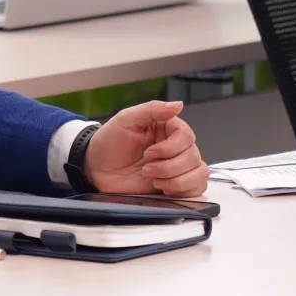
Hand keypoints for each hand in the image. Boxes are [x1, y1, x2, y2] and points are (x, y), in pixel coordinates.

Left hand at [82, 100, 208, 197]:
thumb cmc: (108, 143)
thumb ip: (151, 109)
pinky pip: (198, 189)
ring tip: (153, 179)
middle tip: (145, 168)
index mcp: (166, 128)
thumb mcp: (124, 120)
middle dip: (167, 166)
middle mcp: (175, 147)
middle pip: (193, 157)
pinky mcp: (176, 184)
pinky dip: (183, 190)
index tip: (149, 152)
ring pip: (199, 173)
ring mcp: (177, 166)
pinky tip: (163, 188)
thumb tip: (178, 104)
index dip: (170, 148)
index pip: (187, 136)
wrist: (96, 170)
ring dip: (176, 180)